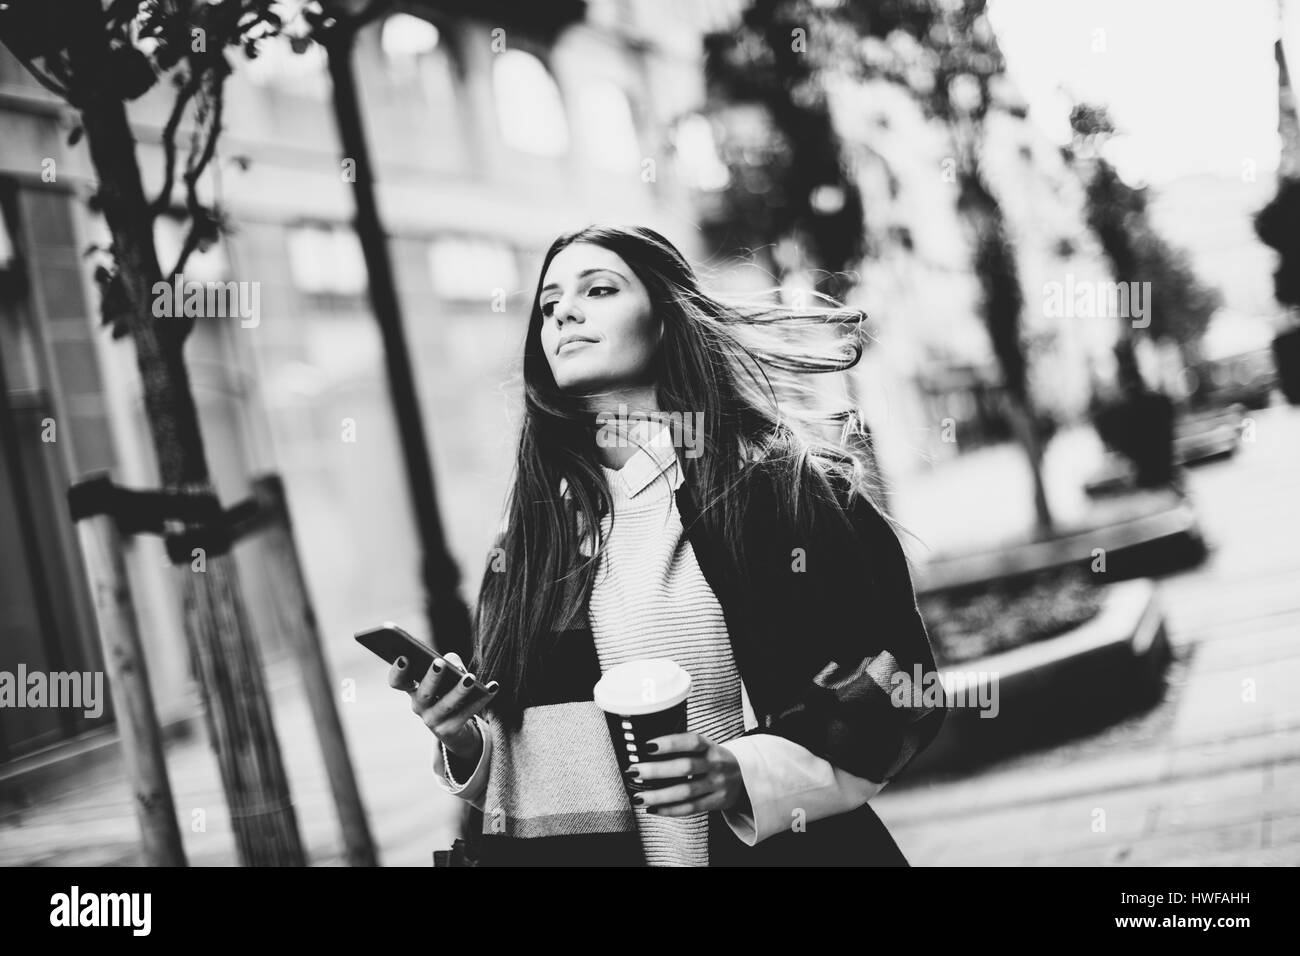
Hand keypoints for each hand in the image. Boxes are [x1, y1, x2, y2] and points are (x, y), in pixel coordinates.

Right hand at [388, 651, 497, 761]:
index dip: (398, 671)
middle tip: (440, 663)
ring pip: (447, 705)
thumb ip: (450, 663)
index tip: (404, 657)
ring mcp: (433, 721)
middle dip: (432, 678)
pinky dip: (481, 699)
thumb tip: (456, 666)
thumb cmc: (446, 691)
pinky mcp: (450, 730)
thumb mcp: (445, 676)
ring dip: (458, 691)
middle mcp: (419, 706)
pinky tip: (493, 686)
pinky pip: (467, 714)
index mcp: (412, 690)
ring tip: (470, 678)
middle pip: (424, 693)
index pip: (398, 682)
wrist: (454, 728)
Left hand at [627, 732, 748, 816]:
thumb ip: (684, 747)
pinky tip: (653, 809)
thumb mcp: (706, 747)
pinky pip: (691, 808)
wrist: (745, 777)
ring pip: (686, 792)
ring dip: (659, 795)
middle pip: (685, 768)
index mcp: (711, 747)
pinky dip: (670, 810)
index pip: (691, 742)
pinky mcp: (716, 802)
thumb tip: (647, 750)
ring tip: (639, 797)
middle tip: (634, 771)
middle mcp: (715, 765)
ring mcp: (717, 785)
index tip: (647, 746)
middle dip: (656, 770)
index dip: (670, 743)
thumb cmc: (714, 760)